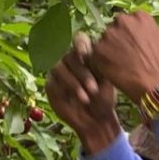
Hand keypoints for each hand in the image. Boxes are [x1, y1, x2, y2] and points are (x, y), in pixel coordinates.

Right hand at [45, 33, 120, 153]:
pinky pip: (52, 83)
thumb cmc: (105, 97)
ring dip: (73, 82)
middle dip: (82, 73)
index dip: (80, 43)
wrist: (97, 119)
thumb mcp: (106, 80)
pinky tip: (77, 100)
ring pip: (58, 67)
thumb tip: (95, 51)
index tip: (85, 54)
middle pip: (69, 56)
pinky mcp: (51, 86)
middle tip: (94, 89)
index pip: (79, 40)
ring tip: (86, 98)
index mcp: (85, 55)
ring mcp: (58, 73)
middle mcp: (70, 61)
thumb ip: (99, 64)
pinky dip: (65, 91)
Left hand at [88, 11, 158, 101]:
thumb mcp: (158, 39)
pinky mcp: (98, 49)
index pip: (127, 20)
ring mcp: (109, 34)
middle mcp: (123, 20)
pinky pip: (97, 54)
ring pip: (104, 40)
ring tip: (118, 64)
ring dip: (108, 49)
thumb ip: (143, 32)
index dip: (128, 33)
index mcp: (140, 16)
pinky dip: (102, 62)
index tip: (131, 43)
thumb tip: (135, 36)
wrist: (156, 83)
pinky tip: (112, 70)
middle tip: (123, 53)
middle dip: (117, 38)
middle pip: (114, 27)